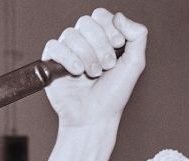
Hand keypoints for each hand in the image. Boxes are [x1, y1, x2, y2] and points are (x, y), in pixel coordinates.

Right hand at [42, 8, 147, 128]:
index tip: (118, 46)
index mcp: (102, 38)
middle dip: (100, 44)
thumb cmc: (113, 95)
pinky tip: (77, 72)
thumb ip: (137, 36)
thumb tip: (119, 16)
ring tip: (93, 74)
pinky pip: (55, 47)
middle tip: (107, 66)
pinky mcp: (51, 62)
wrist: (94, 117)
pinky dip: (68, 58)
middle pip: (86, 22)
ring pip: (71, 35)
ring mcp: (67, 51)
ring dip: (86, 55)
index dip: (109, 27)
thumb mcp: (134, 64)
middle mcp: (83, 42)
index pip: (100, 16)